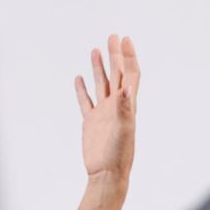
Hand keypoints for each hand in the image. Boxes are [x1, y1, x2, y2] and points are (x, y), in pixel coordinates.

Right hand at [75, 34, 140, 181]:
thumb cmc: (118, 155)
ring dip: (99, 67)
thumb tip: (127, 88)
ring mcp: (103, 114)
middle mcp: (116, 106)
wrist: (107, 174)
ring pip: (101, 84)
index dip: (129, 57)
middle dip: (115, 55)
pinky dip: (82, 90)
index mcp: (127, 105)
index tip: (125, 39)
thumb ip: (125, 108)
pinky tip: (79, 78)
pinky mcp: (91, 123)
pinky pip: (86, 102)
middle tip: (112, 35)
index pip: (130, 75)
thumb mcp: (123, 130)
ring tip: (95, 50)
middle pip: (117, 74)